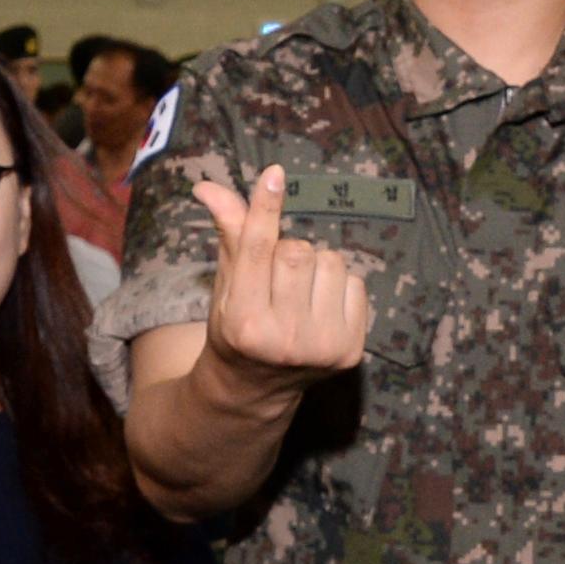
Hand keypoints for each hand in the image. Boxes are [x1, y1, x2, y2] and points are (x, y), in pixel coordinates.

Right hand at [192, 166, 369, 400]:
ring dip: (315, 267)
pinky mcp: (351, 350)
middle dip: (287, 252)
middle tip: (276, 277)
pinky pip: (356, 283)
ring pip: (331, 262)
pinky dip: (338, 286)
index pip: (256, 250)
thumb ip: (229, 234)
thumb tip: (208, 187)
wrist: (256, 389)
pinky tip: (319, 308)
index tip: (275, 174)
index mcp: (243, 322)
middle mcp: (283, 338)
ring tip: (298, 294)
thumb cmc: (237, 326)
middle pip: (297, 251)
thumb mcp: (227, 285)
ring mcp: (321, 347)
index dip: (265, 208)